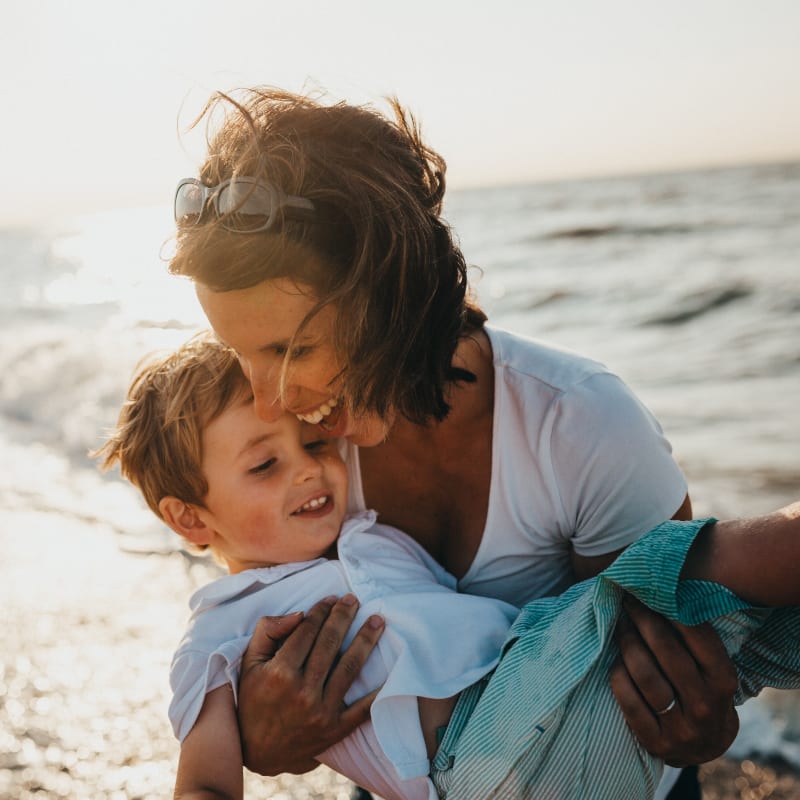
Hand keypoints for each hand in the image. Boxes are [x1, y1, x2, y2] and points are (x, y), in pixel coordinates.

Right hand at [237, 595, 384, 775]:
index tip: (331, 599)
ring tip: (377, 621)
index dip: (321, 611)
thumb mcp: (249, 663)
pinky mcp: (335, 730)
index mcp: (280, 672)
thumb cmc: (253, 700)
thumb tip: (299, 613)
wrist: (256, 752)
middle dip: (344, 616)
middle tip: (354, 599)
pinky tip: (391, 671)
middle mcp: (302, 691)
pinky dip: (378, 691)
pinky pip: (362, 709)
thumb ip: (268, 631)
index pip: (307, 631)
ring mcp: (321, 712)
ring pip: (350, 667)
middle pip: (330, 643)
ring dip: (366, 640)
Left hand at [610, 595, 738, 765]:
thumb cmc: (703, 690)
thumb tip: (662, 591)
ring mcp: (681, 728)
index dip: (669, 609)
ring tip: (620, 625)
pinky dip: (618, 675)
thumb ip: (694, 639)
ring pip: (645, 675)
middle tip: (628, 601)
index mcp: (724, 681)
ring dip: (628, 643)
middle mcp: (705, 705)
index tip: (649, 590)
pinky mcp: (656, 741)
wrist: (704, 746)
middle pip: (666, 651)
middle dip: (643, 619)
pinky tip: (616, 660)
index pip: (697, 636)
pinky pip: (628, 700)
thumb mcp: (712, 668)